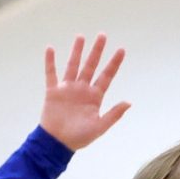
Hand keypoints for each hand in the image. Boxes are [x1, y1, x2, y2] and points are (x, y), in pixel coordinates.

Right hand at [40, 33, 129, 151]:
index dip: (114, 63)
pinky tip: (50, 49)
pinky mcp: (53, 92)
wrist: (57, 143)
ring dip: (77, 51)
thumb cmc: (79, 138)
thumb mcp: (100, 127)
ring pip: (73, 66)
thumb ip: (114, 114)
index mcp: (94, 97)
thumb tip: (129, 102)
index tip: (121, 49)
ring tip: (81, 37)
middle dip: (97, 51)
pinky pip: (51, 74)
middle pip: (91, 66)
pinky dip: (50, 62)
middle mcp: (82, 89)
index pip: (106, 76)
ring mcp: (67, 89)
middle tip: (103, 35)